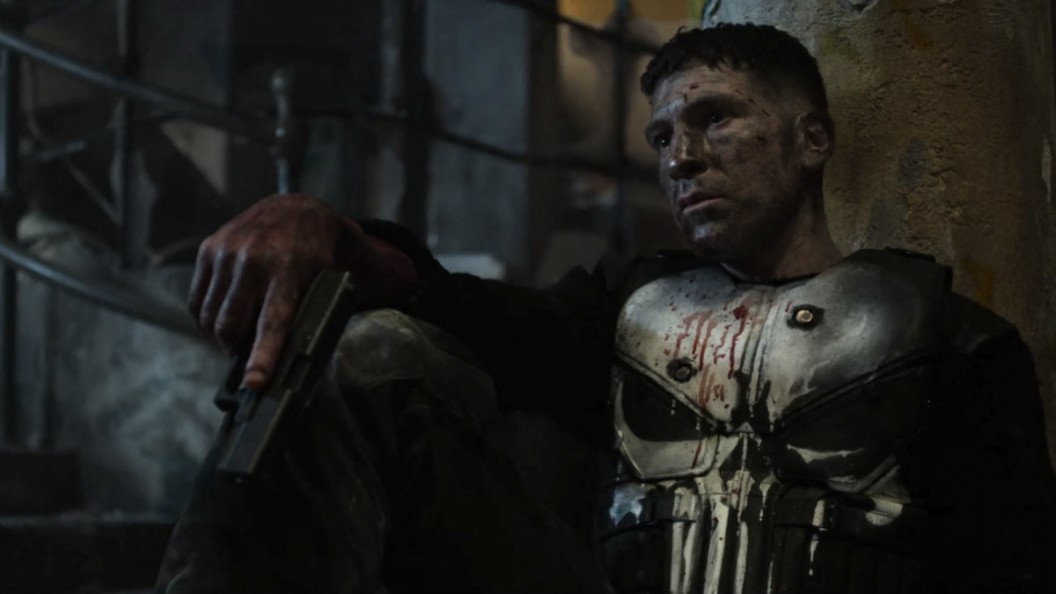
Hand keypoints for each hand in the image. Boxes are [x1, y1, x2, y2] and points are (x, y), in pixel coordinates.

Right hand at [189, 193, 413, 389]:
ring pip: (210, 318)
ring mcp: (226, 252)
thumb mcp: (351, 260)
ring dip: (223, 337)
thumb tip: (403, 291)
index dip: (262, 354)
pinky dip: (209, 319)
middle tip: (253, 362)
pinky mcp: (208, 250)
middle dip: (239, 351)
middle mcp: (253, 258)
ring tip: (243, 337)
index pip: (273, 319)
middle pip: (231, 326)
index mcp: (291, 266)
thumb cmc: (326, 246)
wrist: (293, 206)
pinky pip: (198, 302)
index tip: (254, 382)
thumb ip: (372, 279)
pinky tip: (228, 317)